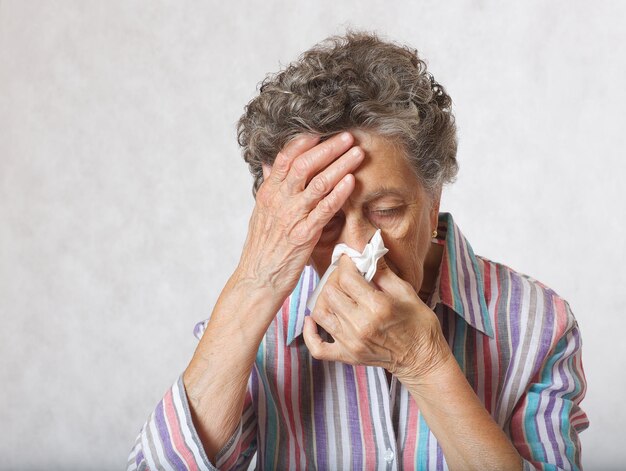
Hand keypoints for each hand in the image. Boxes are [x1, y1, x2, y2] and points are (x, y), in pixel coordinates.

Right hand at [235, 132, 363, 307]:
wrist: (257, 280)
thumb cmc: (262, 248)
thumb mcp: (261, 213)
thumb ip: (270, 187)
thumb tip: (271, 164)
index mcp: (269, 193)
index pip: (286, 158)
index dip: (304, 142)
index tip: (321, 132)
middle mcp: (279, 201)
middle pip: (305, 165)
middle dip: (328, 149)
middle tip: (347, 137)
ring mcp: (291, 217)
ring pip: (318, 184)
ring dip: (340, 165)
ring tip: (357, 153)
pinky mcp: (304, 235)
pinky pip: (324, 210)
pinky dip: (339, 194)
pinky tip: (351, 182)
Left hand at [303, 255, 450, 381]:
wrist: (422, 359)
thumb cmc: (419, 324)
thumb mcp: (406, 291)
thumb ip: (383, 272)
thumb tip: (366, 252)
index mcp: (377, 307)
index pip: (347, 278)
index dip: (345, 264)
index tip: (349, 259)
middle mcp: (360, 325)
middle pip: (330, 293)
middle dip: (335, 278)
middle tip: (345, 275)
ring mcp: (351, 343)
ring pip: (320, 313)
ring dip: (324, 299)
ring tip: (336, 293)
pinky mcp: (347, 356)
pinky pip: (317, 347)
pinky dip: (310, 333)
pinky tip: (312, 320)